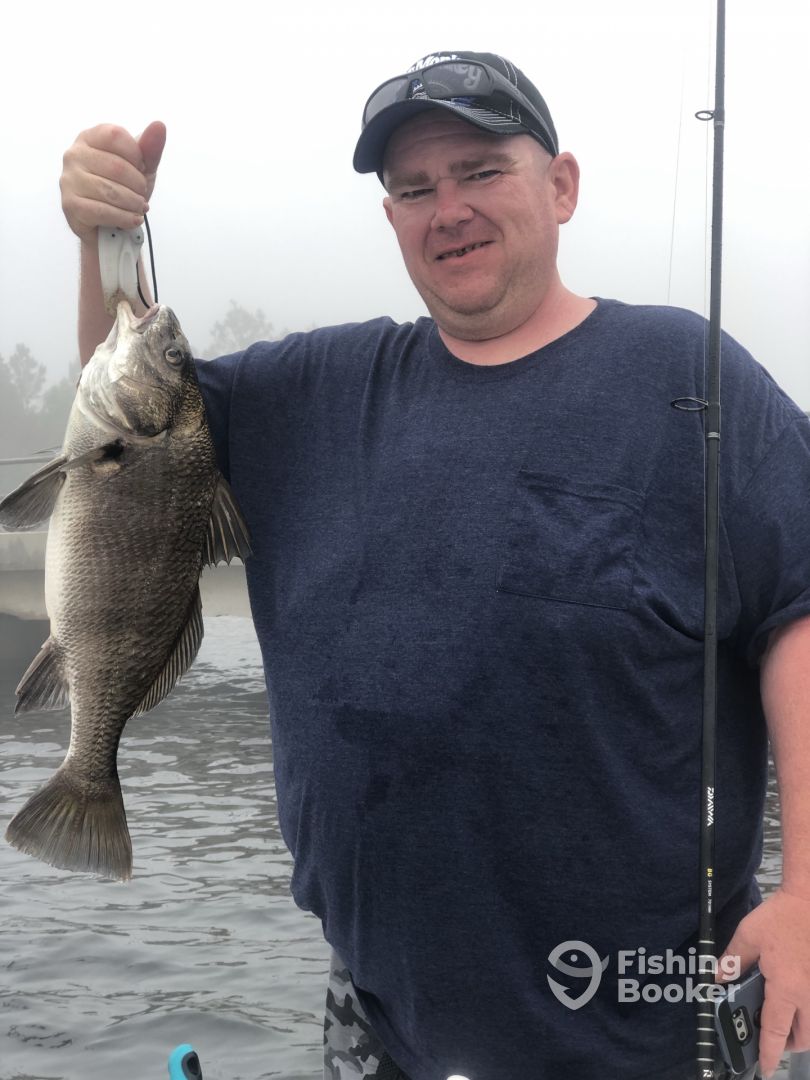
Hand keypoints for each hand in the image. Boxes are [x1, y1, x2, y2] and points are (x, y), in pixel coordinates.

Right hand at [60, 121, 165, 242]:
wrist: (111, 223)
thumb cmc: (123, 189)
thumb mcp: (141, 168)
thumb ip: (150, 148)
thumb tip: (159, 125)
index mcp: (89, 138)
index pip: (115, 135)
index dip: (136, 155)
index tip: (140, 169)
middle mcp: (74, 155)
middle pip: (116, 166)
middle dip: (138, 185)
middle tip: (141, 194)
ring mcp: (69, 180)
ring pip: (111, 191)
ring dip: (133, 204)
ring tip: (139, 208)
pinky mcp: (71, 205)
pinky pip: (103, 211)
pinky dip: (124, 218)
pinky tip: (132, 219)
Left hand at [717, 888, 809, 1077]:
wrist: (807, 900)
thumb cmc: (780, 917)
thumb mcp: (748, 937)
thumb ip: (731, 961)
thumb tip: (715, 979)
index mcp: (786, 988)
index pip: (776, 1031)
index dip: (770, 1053)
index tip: (766, 1068)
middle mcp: (807, 995)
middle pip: (803, 1037)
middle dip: (788, 1043)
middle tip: (771, 1035)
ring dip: (800, 1029)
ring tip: (782, 1016)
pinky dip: (807, 1011)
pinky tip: (795, 996)